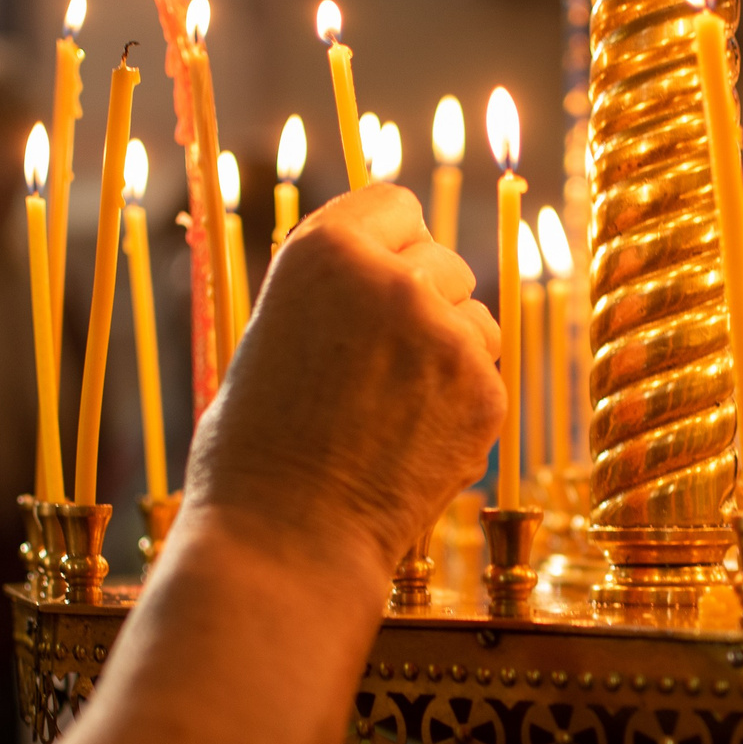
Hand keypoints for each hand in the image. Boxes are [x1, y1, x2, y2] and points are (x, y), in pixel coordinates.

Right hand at [186, 184, 502, 581]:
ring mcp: (442, 333)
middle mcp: (390, 277)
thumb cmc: (256, 450)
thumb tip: (387, 274)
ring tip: (392, 410)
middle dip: (425, 302)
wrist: (282, 539)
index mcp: (322, 250)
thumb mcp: (274, 335)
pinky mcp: (482, 391)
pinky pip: (486, 379)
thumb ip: (334, 294)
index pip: (397, 204)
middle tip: (382, 366)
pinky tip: (411, 446)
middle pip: (443, 261)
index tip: (383, 279)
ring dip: (451, 351)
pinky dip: (461, 409)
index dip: (392, 243)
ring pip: (476, 319)